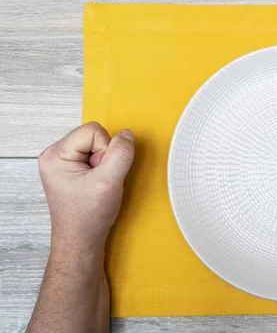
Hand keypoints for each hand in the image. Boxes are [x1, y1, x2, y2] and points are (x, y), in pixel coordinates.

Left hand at [38, 122, 134, 251]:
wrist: (81, 241)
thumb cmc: (88, 217)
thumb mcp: (109, 182)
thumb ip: (121, 154)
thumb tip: (127, 134)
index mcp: (55, 155)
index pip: (93, 131)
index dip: (106, 149)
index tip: (102, 174)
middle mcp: (54, 155)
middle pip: (93, 136)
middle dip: (105, 156)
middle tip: (100, 180)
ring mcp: (62, 163)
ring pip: (95, 145)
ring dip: (105, 163)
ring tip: (98, 184)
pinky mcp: (71, 170)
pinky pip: (93, 155)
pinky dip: (102, 169)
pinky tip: (97, 185)